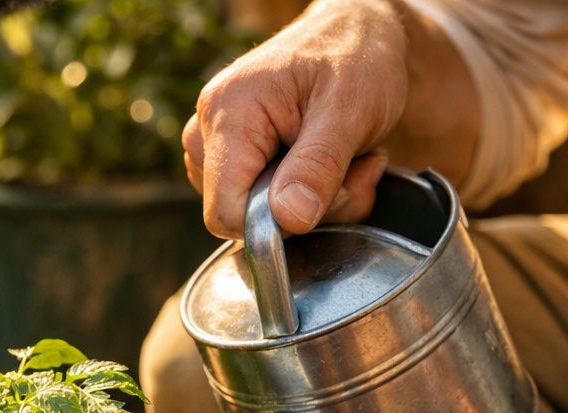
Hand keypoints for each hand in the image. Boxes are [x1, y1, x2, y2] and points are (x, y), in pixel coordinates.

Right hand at [184, 0, 408, 237]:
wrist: (359, 33)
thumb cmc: (356, 56)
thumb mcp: (349, 109)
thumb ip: (318, 165)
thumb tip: (288, 218)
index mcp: (228, 114)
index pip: (225, 212)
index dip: (275, 224)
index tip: (325, 197)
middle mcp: (208, 130)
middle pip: (241, 217)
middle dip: (306, 209)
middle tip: (353, 168)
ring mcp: (217, 144)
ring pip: (254, 215)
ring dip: (314, 203)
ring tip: (346, 159)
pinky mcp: (234, 155)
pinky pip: (261, 204)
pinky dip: (307, 197)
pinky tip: (332, 163)